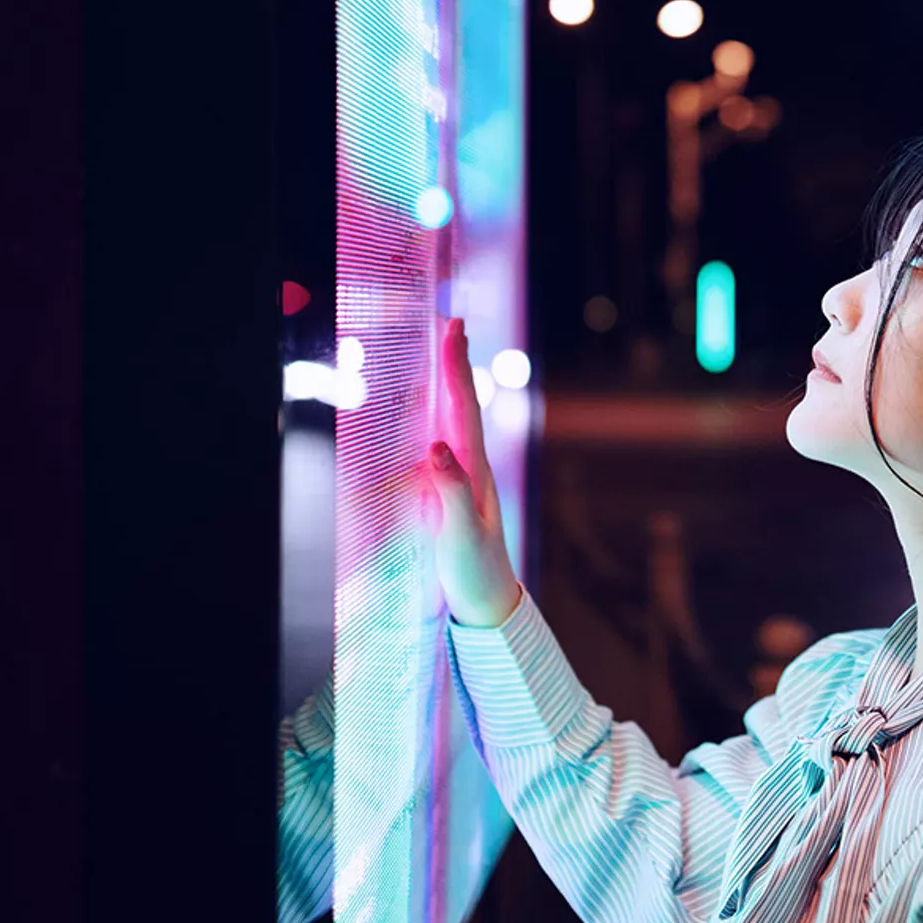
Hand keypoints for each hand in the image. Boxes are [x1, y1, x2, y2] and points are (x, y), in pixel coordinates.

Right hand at [421, 316, 522, 627]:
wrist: (488, 601)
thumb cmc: (474, 570)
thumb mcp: (459, 533)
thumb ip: (450, 491)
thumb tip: (436, 447)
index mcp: (475, 470)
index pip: (463, 409)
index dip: (456, 367)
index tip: (452, 328)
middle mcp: (474, 467)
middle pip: (462, 404)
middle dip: (456, 362)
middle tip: (452, 322)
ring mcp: (466, 478)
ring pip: (456, 420)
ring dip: (450, 383)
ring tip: (447, 350)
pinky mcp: (454, 493)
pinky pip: (445, 442)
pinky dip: (439, 416)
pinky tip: (434, 412)